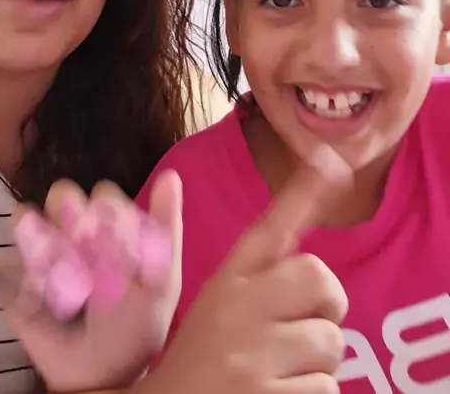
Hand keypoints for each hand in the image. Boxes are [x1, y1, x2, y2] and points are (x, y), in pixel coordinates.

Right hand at [0, 170, 182, 392]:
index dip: (112, 223)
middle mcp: (70, 225)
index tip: (124, 256)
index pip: (105, 196)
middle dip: (78, 231)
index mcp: (107, 219)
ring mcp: (39, 251)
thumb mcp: (162, 279)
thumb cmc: (137, 320)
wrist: (103, 373)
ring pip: (29, 221)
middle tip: (94, 270)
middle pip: (63, 196)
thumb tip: (171, 176)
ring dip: (49, 255)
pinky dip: (25, 287)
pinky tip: (46, 308)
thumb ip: (165, 228)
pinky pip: (8, 270)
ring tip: (71, 291)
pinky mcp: (13, 282)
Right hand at [142, 145, 350, 393]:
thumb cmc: (200, 356)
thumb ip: (257, 267)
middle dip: (327, 308)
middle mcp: (235, 309)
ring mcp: (250, 357)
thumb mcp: (215, 302)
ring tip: (280, 370)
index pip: (269, 229)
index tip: (330, 161)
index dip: (302, 193)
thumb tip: (294, 216)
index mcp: (226, 281)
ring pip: (331, 343)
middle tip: (303, 326)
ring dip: (318, 363)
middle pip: (322, 281)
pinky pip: (327, 390)